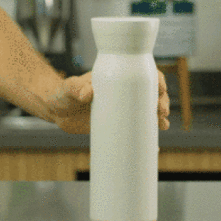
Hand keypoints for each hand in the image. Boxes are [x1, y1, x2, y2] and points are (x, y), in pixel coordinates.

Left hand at [47, 71, 170, 134]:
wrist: (57, 110)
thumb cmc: (62, 94)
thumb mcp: (68, 89)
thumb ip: (75, 88)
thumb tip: (86, 93)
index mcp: (116, 78)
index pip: (141, 74)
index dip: (155, 80)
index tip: (160, 89)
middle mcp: (123, 92)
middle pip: (149, 92)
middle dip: (160, 100)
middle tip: (161, 112)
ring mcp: (122, 108)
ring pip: (146, 110)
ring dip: (158, 117)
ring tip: (163, 126)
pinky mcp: (118, 124)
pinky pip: (136, 128)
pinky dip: (146, 135)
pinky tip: (154, 146)